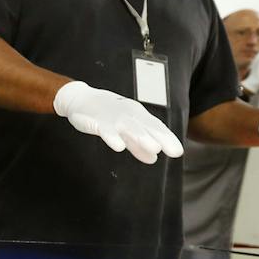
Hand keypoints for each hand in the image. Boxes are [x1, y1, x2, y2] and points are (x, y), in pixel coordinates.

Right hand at [52, 81, 183, 163]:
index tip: (178, 152)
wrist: (80, 99)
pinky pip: (105, 129)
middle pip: (146, 127)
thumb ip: (137, 145)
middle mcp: (128, 115)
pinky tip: (119, 146)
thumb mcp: (124, 130)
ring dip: (142, 138)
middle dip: (160, 138)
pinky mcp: (96, 121)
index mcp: (137, 115)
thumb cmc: (106, 115)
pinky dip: (112, 137)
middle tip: (173, 151)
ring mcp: (113, 117)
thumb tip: (153, 159)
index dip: (167, 138)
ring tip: (154, 148)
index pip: (155, 127)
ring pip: (130, 128)